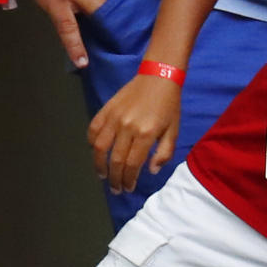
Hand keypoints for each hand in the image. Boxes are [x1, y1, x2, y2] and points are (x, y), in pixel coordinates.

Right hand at [88, 74, 181, 193]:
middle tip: (115, 189)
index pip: (132, 164)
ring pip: (100, 147)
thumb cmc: (169, 106)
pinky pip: (93, 129)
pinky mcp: (106, 109)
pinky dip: (92, 143)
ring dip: (99, 165)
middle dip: (114, 178)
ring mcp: (114, 117)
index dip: (128, 179)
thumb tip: (151, 171)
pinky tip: (96, 152)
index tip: (128, 188)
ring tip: (102, 175)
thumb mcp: (174, 130)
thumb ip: (164, 153)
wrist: (158, 77)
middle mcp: (128, 127)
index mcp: (146, 134)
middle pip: (115, 160)